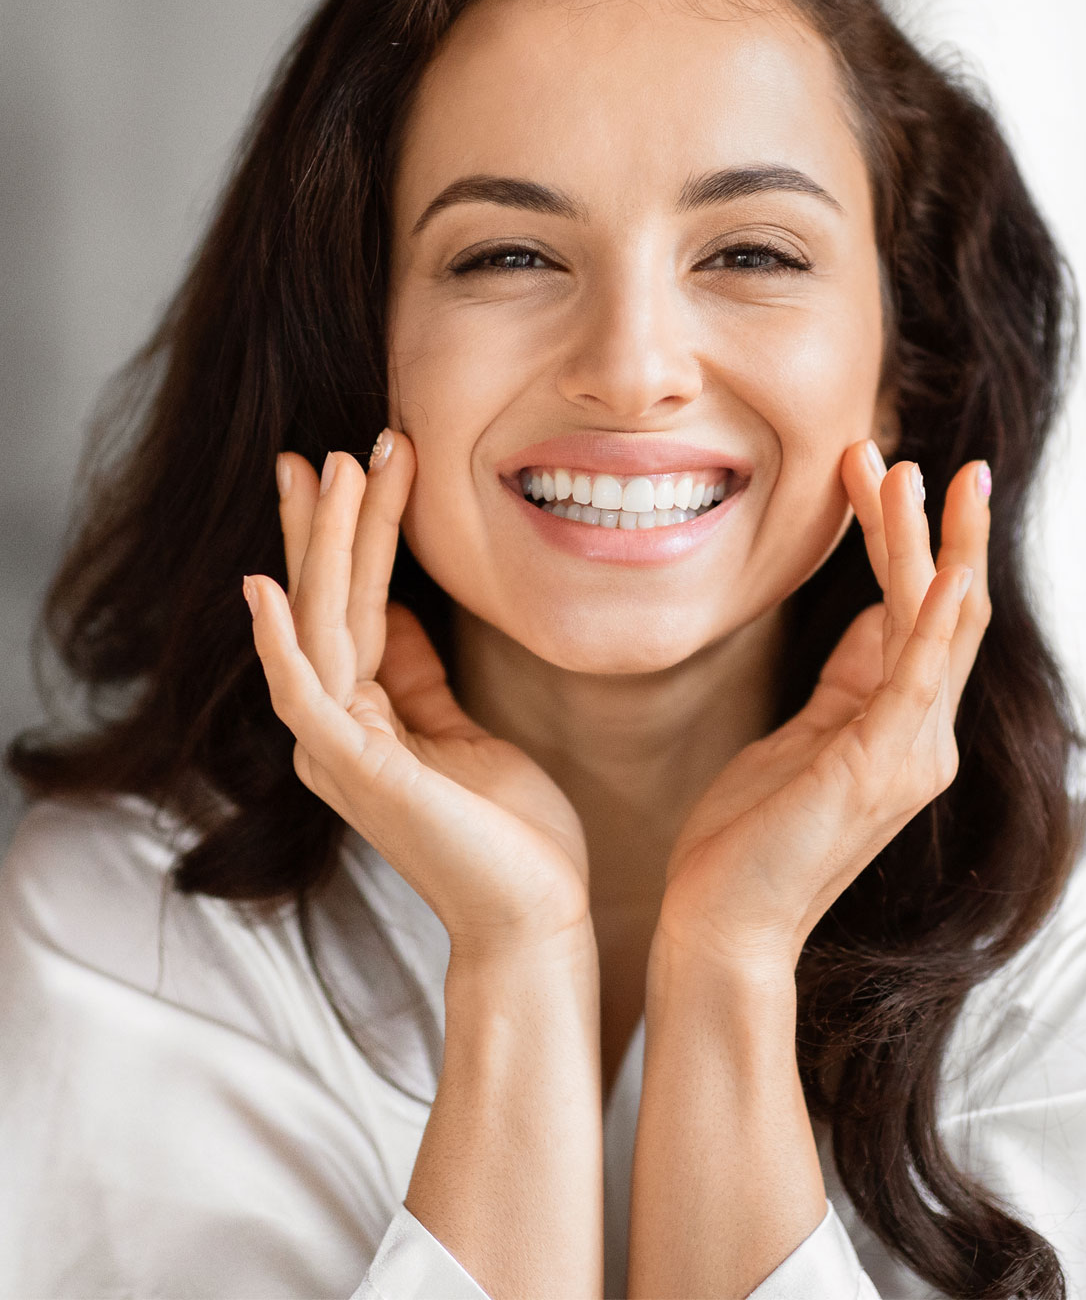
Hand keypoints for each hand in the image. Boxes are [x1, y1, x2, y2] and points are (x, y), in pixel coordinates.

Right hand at [244, 431, 592, 961]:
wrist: (536, 918)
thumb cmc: (510, 833)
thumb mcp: (464, 730)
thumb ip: (420, 677)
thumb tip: (400, 614)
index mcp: (362, 720)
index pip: (348, 608)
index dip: (346, 537)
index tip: (353, 464)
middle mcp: (335, 731)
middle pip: (324, 605)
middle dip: (327, 523)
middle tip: (330, 448)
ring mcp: (339, 752)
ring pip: (319, 628)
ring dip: (323, 546)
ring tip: (333, 470)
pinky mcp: (356, 773)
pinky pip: (307, 694)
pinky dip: (282, 640)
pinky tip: (267, 585)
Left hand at [654, 441, 990, 973]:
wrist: (723, 926)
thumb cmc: (746, 839)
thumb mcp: (801, 738)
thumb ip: (847, 683)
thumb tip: (875, 619)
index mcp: (900, 729)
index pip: (914, 615)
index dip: (898, 541)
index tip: (871, 474)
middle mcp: (923, 738)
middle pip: (940, 607)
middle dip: (922, 525)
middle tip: (897, 452)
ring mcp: (913, 752)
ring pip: (937, 620)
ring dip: (926, 541)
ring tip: (910, 470)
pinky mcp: (885, 762)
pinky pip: (922, 668)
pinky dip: (936, 606)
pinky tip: (943, 554)